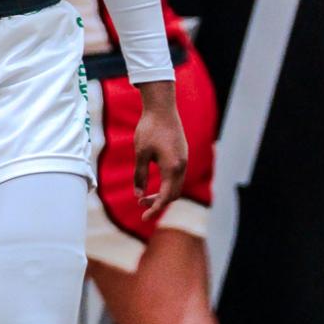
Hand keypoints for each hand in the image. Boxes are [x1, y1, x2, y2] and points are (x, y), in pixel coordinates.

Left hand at [133, 79, 187, 223]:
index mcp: (172, 168)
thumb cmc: (149, 129)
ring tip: (144, 195)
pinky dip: (167, 183)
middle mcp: (182, 166)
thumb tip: (138, 195)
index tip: (144, 217)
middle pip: (174, 194)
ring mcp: (184, 159)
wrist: (162, 107)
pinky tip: (154, 181)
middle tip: (141, 205)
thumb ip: (140, 176)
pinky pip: (177, 175)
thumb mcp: (140, 154)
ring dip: (163, 193)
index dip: (155, 209)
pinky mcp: (182, 154)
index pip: (166, 197)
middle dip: (158, 203)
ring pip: (176, 185)